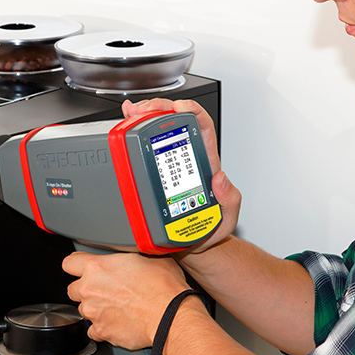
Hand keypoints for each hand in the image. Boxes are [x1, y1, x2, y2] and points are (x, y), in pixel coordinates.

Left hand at [62, 251, 190, 349]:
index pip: (70, 263)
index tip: (83, 269)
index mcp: (98, 266)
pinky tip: (117, 322)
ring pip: (83, 309)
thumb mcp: (150, 257)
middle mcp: (90, 289)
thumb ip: (130, 256)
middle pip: (73, 288)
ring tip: (116, 307)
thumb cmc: (164, 287)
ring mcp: (93, 312)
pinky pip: (93, 330)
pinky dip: (103, 327)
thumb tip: (134, 255)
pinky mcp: (101, 331)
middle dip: (86, 289)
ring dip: (95, 308)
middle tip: (105, 289)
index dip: (77, 265)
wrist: (171, 316)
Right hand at [122, 98, 241, 250]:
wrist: (188, 247)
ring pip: (155, 130)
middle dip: (159, 108)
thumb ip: (230, 200)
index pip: (202, 127)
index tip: (179, 107)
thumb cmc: (207, 229)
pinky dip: (131, 130)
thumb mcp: (226, 219)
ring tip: (130, 112)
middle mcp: (185, 159)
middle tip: (144, 109)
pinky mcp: (149, 173)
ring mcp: (165, 164)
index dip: (192, 111)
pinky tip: (124, 121)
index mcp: (203, 163)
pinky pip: (141, 147)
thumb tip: (222, 179)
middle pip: (174, 122)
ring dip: (142, 116)